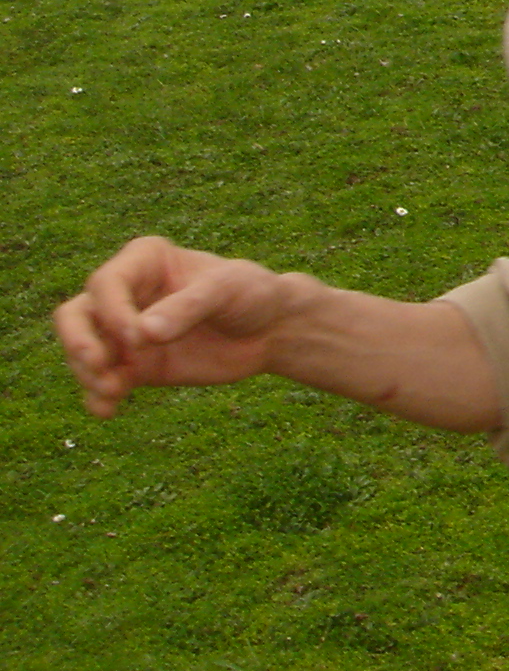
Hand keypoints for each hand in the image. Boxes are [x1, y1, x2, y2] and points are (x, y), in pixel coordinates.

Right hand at [55, 236, 299, 417]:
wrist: (271, 329)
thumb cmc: (251, 294)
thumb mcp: (227, 290)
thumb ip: (187, 308)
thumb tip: (141, 335)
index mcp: (145, 261)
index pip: (105, 284)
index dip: (112, 311)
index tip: (138, 336)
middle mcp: (127, 295)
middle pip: (75, 315)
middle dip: (78, 341)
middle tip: (97, 365)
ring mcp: (127, 333)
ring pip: (83, 352)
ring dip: (88, 374)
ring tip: (113, 391)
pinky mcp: (135, 366)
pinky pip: (103, 383)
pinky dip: (98, 397)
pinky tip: (107, 410)